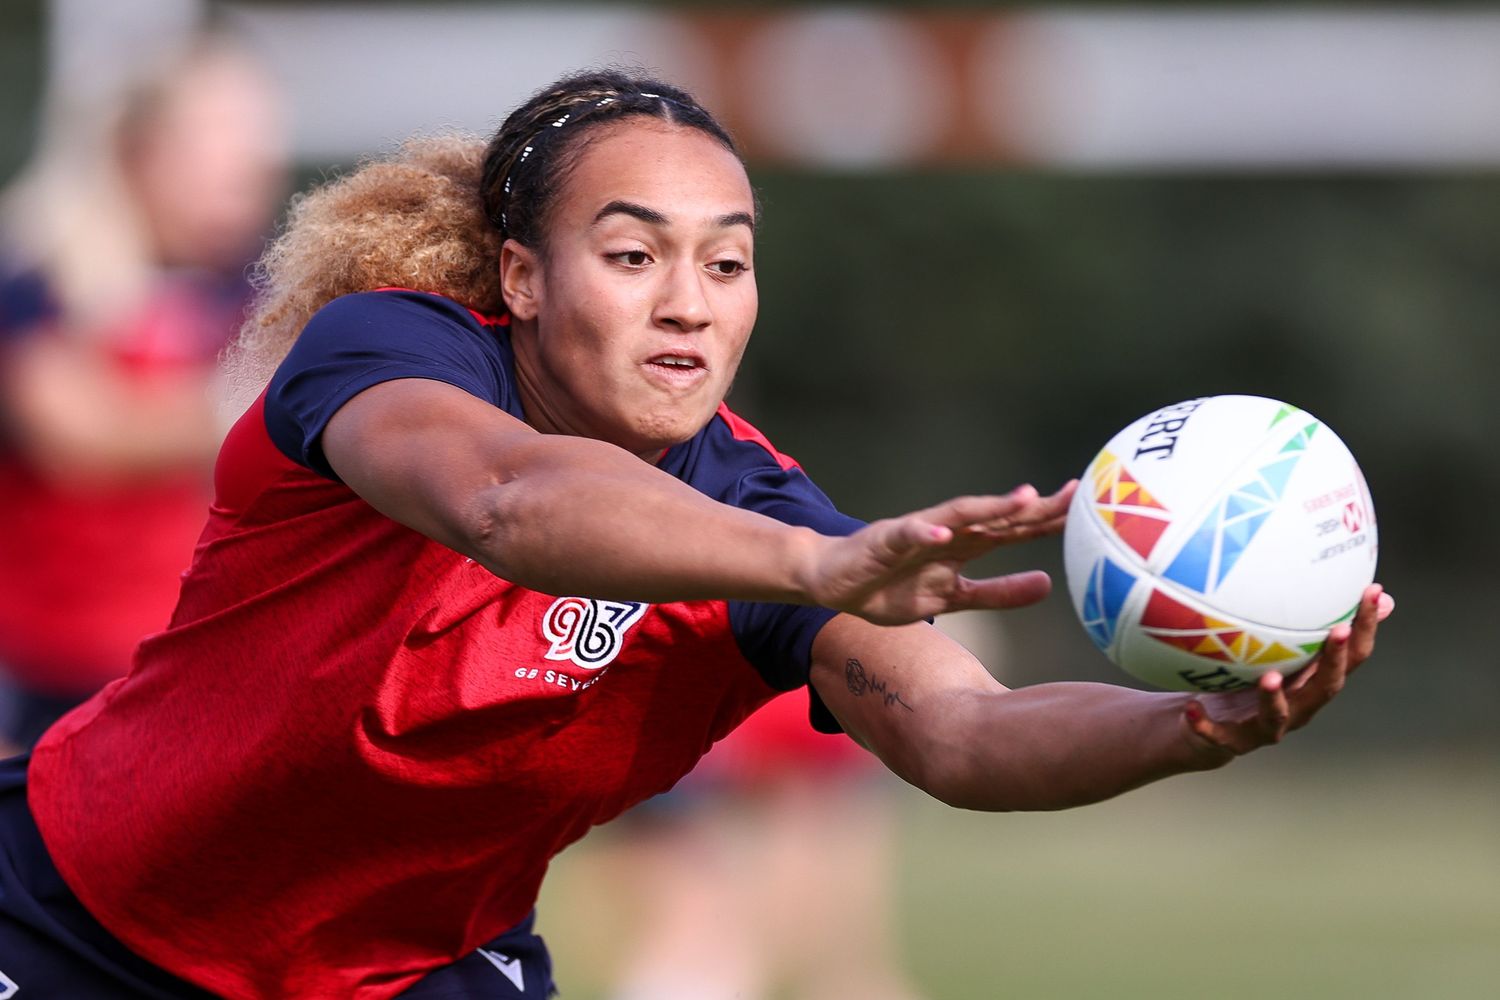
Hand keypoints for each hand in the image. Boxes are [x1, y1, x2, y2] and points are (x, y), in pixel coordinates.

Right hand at [805, 481, 1077, 625]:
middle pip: (996, 516)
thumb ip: (998, 593)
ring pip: (958, 516)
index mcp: (965, 546)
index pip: (1014, 529)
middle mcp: (947, 533)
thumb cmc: (891, 586)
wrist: (831, 579)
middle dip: (1034, 507)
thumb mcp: (953, 598)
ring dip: (990, 508)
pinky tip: (944, 532)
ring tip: (1022, 500)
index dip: (1050, 520)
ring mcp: (916, 534)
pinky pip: (907, 535)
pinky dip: (925, 532)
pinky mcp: (884, 542)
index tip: (1088, 509)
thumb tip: (1047, 585)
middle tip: (1073, 494)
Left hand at [1184, 583, 1394, 758]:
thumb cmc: (1250, 682)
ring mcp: (1267, 727)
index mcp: (1313, 683)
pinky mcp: (1232, 741)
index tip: (1373, 592)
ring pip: (1277, 716)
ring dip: (1274, 697)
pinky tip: (1190, 708)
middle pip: (1325, 687)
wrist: (1211, 732)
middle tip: (1339, 630)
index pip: (1350, 657)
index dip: (1365, 628)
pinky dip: (1205, 724)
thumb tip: (1360, 589)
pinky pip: (1218, 735)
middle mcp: (1298, 707)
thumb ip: (1307, 627)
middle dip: (1335, 660)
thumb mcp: (1281, 654)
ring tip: (1269, 677)